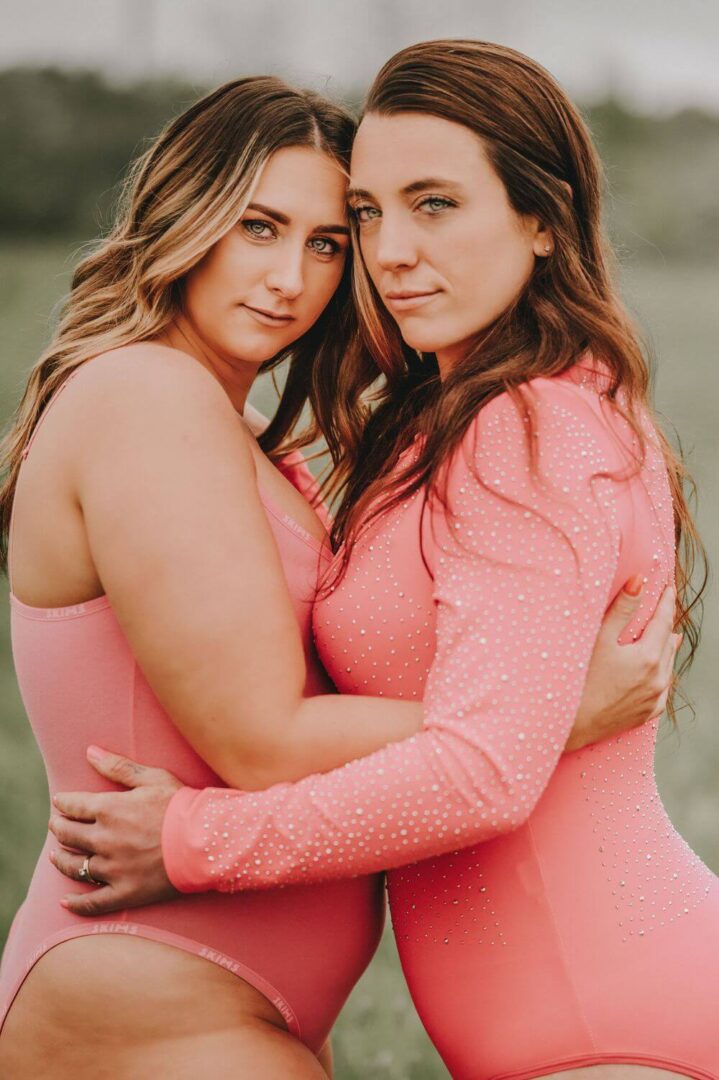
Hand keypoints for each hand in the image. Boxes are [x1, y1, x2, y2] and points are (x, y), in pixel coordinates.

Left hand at [48, 747, 183, 915]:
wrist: (205, 839)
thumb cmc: (181, 804)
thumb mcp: (153, 778)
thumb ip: (119, 767)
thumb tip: (89, 752)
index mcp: (109, 809)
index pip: (73, 805)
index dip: (63, 803)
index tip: (60, 802)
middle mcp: (104, 839)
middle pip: (69, 835)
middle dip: (59, 828)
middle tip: (57, 825)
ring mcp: (113, 868)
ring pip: (75, 867)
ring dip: (61, 860)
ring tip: (56, 856)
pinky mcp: (124, 892)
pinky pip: (93, 903)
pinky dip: (77, 903)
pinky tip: (66, 901)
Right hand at [565, 580, 679, 751]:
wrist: (570, 724)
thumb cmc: (579, 679)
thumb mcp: (600, 639)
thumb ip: (622, 609)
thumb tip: (640, 581)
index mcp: (649, 657)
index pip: (663, 621)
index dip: (666, 602)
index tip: (669, 588)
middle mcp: (658, 678)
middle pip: (668, 642)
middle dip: (666, 623)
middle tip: (665, 608)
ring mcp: (654, 698)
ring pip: (668, 666)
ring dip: (666, 648)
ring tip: (667, 635)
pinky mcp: (646, 713)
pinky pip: (663, 690)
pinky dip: (663, 674)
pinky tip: (659, 670)